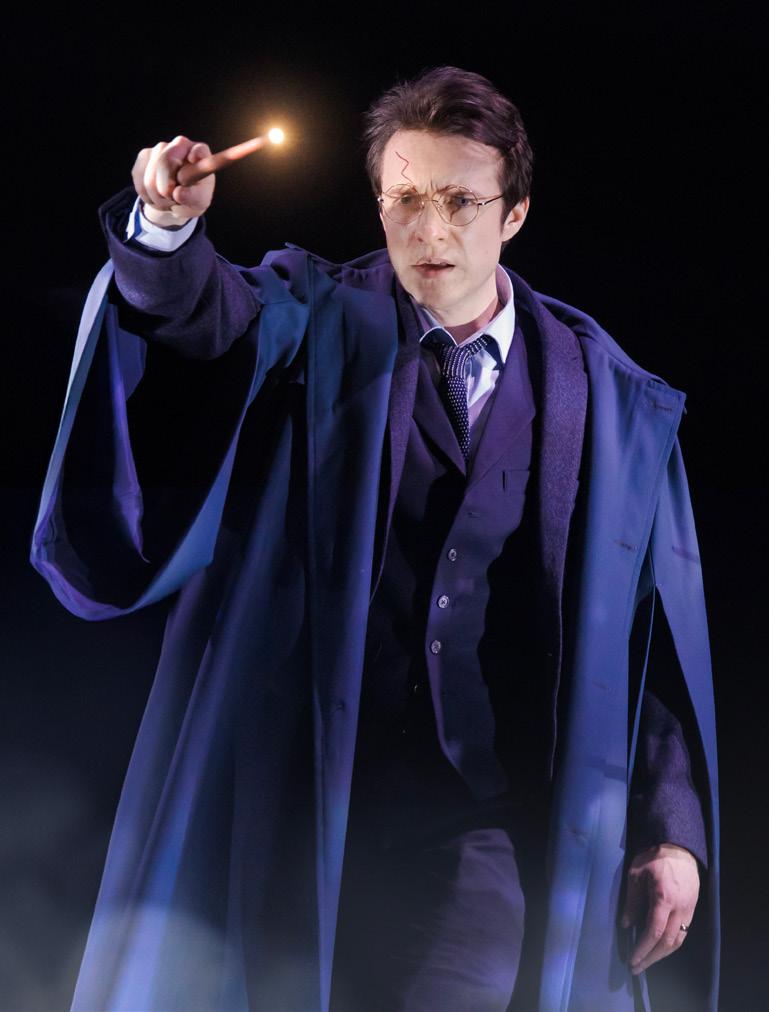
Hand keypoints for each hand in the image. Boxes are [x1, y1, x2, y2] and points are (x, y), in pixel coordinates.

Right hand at [131, 136, 215, 226]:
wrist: (176, 198)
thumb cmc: (193, 196)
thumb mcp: (200, 201)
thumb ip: (194, 197)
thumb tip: (178, 193)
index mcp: (201, 153)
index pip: (200, 150)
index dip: (196, 153)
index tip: (194, 159)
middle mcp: (180, 145)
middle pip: (165, 163)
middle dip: (166, 190)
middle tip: (172, 199)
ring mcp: (160, 148)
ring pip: (150, 178)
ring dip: (157, 197)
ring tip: (167, 199)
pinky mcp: (144, 156)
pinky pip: (140, 182)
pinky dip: (147, 196)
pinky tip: (156, 195)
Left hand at [621, 843, 699, 973]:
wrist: (678, 848)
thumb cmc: (653, 858)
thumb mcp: (636, 875)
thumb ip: (632, 901)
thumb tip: (626, 924)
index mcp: (663, 899)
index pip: (654, 932)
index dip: (643, 949)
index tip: (632, 960)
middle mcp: (679, 908)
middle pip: (667, 942)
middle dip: (651, 957)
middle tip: (637, 967)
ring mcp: (688, 910)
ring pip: (678, 940)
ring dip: (662, 954)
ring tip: (647, 961)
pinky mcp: (692, 910)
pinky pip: (683, 933)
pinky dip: (671, 944)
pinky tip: (660, 947)